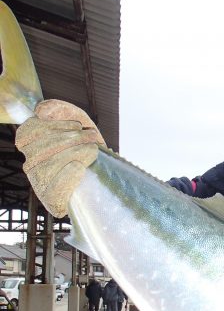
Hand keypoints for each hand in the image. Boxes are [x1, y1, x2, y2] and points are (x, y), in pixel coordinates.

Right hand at [16, 99, 105, 217]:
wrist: (109, 175)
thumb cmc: (89, 146)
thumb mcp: (78, 121)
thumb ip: (60, 109)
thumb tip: (40, 111)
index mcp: (32, 146)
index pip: (27, 132)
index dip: (53, 127)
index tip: (76, 127)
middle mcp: (31, 166)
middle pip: (42, 148)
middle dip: (73, 139)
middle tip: (92, 138)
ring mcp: (39, 184)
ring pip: (50, 165)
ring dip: (77, 153)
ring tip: (93, 150)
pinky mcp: (52, 201)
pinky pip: (56, 188)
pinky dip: (69, 175)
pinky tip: (80, 168)